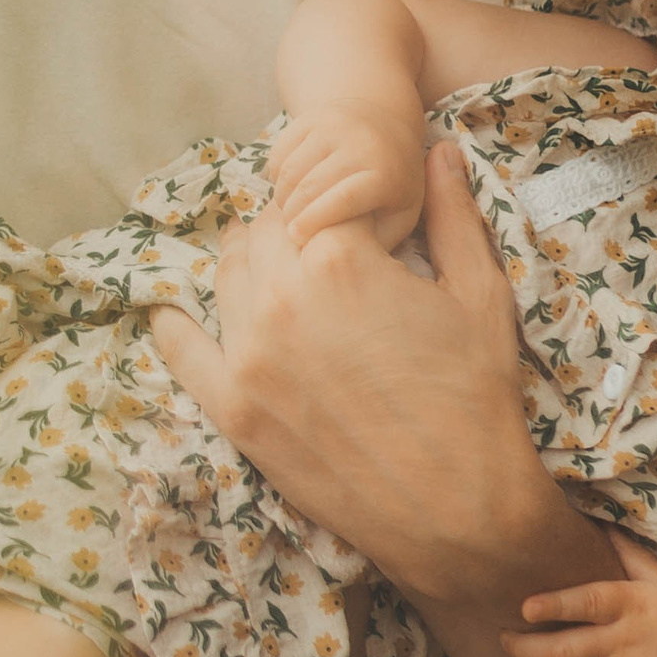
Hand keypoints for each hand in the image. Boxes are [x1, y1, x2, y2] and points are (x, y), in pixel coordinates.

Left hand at [153, 143, 551, 601]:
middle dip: (295, 227)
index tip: (356, 216)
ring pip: (227, 275)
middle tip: (323, 244)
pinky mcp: (232, 407)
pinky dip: (177, 321)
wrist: (458, 508)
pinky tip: (177, 307)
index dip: (338, 201)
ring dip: (250, 263)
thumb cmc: (477, 397)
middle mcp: (282, 296)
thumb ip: (452, 213)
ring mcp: (248, 354)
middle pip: (266, 230)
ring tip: (279, 272)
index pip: (316, 195)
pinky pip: (182, 347)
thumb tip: (437, 148)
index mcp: (341, 256)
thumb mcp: (479, 294)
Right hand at [264, 99, 426, 249]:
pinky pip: (280, 153)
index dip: (315, 220)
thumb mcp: (399, 215)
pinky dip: (276, 176)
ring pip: (290, 170)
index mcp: (387, 172)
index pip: (344, 199)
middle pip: (310, 186)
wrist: (386, 122)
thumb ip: (374, 239)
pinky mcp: (311, 117)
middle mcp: (361, 142)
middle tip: (290, 232)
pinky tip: (288, 190)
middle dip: (292, 214)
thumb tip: (338, 257)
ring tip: (289, 214)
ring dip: (281, 197)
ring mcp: (334, 125)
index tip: (296, 238)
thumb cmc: (393, 182)